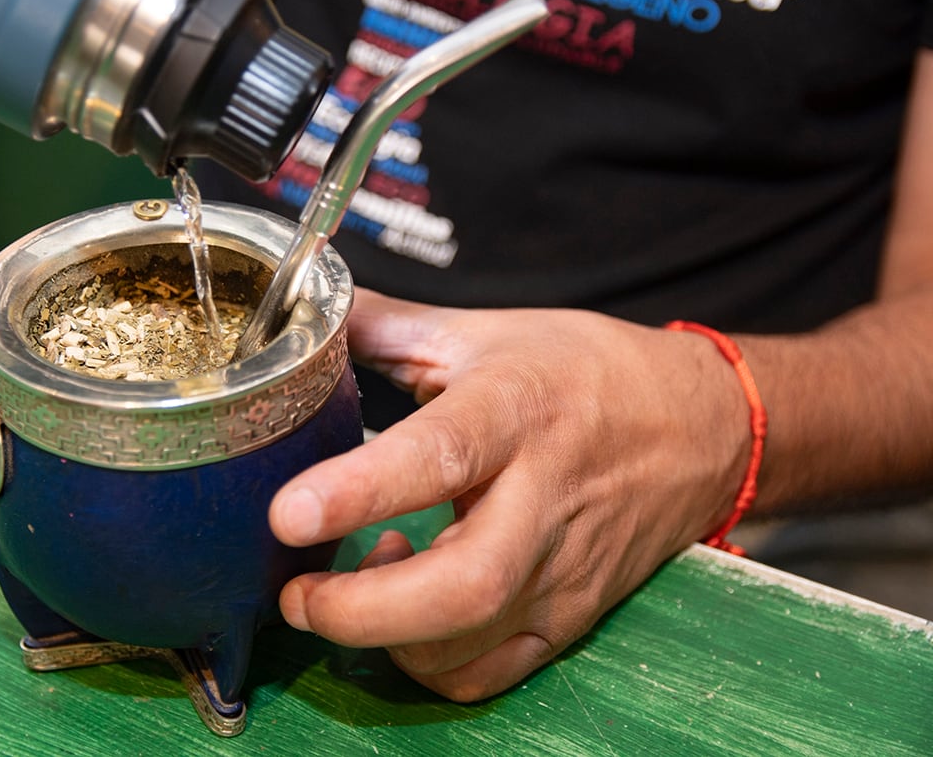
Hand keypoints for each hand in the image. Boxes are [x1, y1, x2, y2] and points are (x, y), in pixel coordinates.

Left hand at [269, 288, 750, 700]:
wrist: (702, 426)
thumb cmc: (587, 373)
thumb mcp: (485, 332)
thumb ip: (385, 327)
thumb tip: (301, 314)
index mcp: (516, 411)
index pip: (440, 455)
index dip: (359, 490)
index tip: (288, 514)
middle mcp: (545, 498)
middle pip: (462, 586)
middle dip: (360, 609)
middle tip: (297, 592)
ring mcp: (563, 570)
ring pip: (468, 646)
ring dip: (385, 634)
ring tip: (354, 581)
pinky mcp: (570, 617)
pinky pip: (488, 675)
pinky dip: (426, 663)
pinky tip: (406, 609)